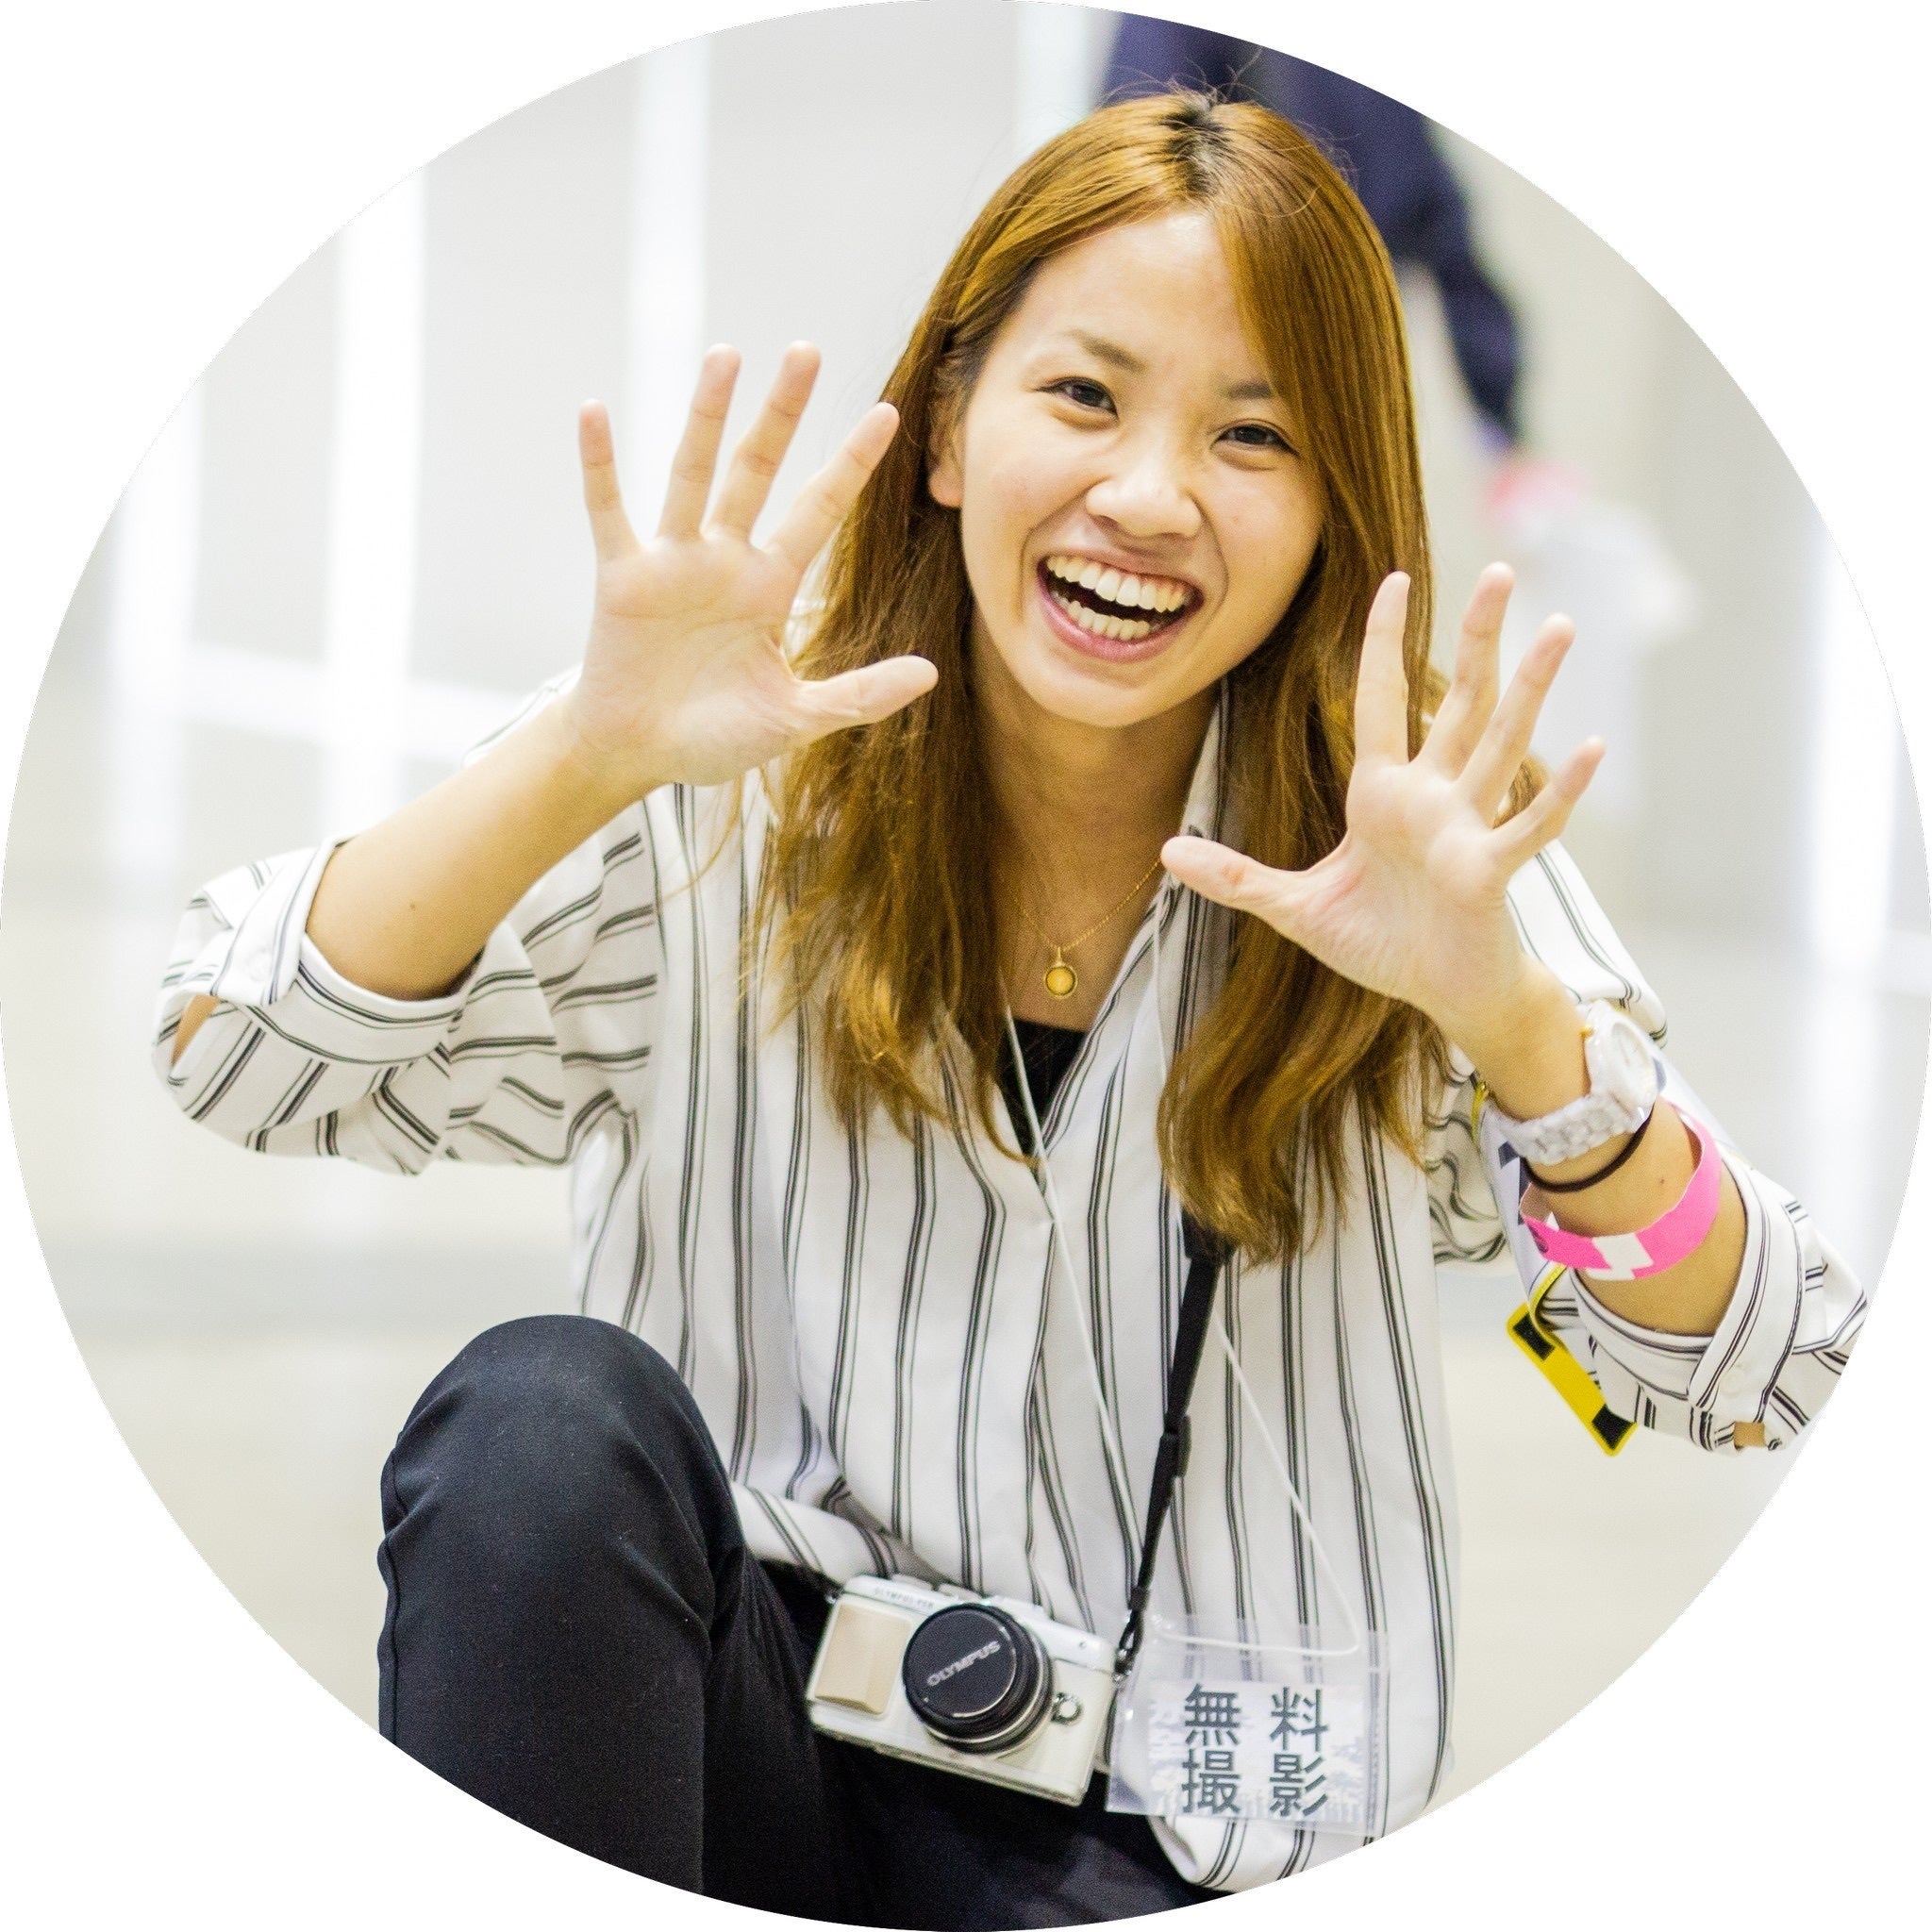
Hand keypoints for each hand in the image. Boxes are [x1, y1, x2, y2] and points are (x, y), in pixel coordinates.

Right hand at [561, 343, 937, 801]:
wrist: (637, 756)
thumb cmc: (713, 738)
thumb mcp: (796, 719)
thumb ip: (859, 695)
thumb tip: (931, 674)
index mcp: (770, 586)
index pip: (821, 510)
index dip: (851, 463)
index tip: (888, 413)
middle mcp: (725, 560)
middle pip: (758, 469)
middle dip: (782, 413)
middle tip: (805, 350)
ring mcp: (672, 561)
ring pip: (693, 472)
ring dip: (707, 415)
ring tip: (726, 355)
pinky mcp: (622, 578)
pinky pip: (608, 510)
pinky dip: (599, 464)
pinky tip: (594, 410)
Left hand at [1160, 566, 1602, 1055]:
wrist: (1438, 996)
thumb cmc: (1381, 945)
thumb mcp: (1295, 908)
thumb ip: (1236, 878)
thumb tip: (1167, 850)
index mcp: (1383, 794)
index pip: (1383, 700)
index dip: (1385, 642)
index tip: (1392, 579)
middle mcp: (1432, 797)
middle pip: (1461, 700)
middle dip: (1480, 637)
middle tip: (1504, 572)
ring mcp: (1467, 829)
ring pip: (1502, 743)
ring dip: (1531, 688)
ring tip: (1559, 627)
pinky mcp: (1491, 872)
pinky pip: (1529, 824)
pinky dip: (1559, 790)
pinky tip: (1591, 746)